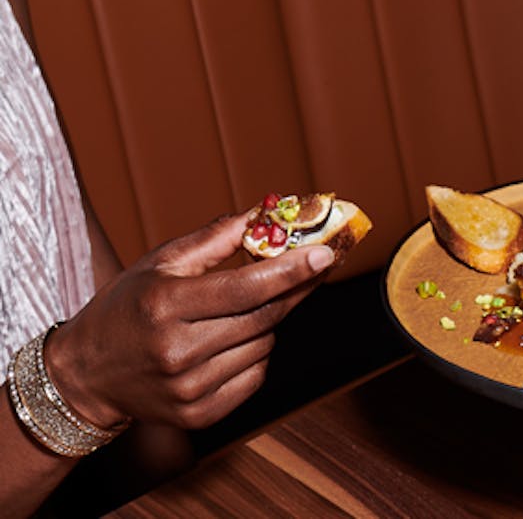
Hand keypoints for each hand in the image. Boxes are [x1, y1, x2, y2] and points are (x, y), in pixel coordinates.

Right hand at [43, 212, 334, 429]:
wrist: (85, 375)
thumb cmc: (126, 308)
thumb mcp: (159, 264)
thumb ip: (213, 240)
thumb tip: (263, 216)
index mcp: (165, 306)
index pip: (245, 288)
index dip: (291, 271)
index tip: (327, 254)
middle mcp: (177, 351)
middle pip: (264, 317)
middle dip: (295, 290)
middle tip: (316, 267)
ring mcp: (189, 388)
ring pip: (264, 345)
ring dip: (267, 323)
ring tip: (238, 313)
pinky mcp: (198, 415)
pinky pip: (256, 376)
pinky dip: (255, 354)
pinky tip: (230, 344)